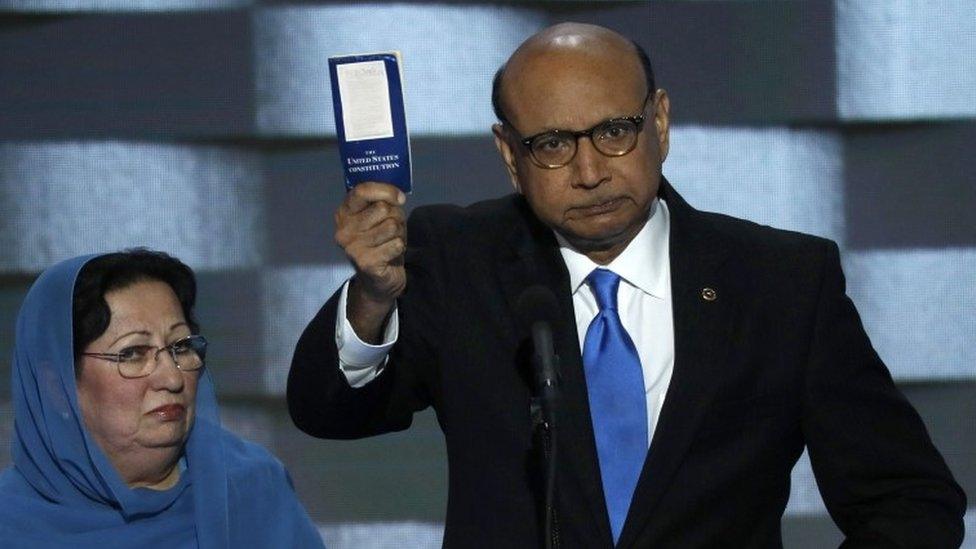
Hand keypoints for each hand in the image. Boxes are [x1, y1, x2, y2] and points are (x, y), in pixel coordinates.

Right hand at [334, 182, 406, 341]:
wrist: (378, 281)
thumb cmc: (380, 242)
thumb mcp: (379, 218)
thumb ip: (383, 202)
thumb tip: (398, 197)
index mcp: (344, 214)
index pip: (362, 191)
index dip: (386, 190)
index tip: (400, 199)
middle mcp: (343, 230)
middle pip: (382, 208)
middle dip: (396, 216)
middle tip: (393, 229)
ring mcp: (352, 248)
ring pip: (391, 225)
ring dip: (399, 233)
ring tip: (391, 241)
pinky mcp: (365, 263)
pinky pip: (396, 244)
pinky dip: (400, 247)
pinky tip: (391, 254)